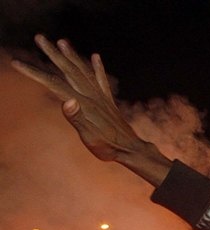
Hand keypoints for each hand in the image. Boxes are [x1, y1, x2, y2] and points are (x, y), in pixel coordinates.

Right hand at [12, 35, 170, 184]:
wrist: (131, 150)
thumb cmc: (108, 147)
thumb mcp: (89, 137)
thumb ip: (77, 119)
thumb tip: (67, 101)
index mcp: (83, 103)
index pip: (53, 83)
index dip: (34, 72)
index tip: (16, 62)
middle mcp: (92, 96)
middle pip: (69, 70)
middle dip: (53, 53)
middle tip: (39, 37)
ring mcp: (101, 97)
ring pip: (84, 71)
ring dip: (72, 56)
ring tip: (62, 41)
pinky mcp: (108, 101)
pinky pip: (102, 80)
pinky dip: (98, 68)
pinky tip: (95, 56)